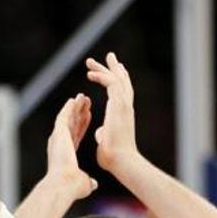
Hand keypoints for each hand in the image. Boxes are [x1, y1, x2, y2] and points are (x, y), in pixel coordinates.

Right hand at [45, 93, 97, 199]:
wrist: (63, 184)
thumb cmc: (72, 187)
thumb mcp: (84, 183)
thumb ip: (88, 181)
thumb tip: (93, 185)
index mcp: (67, 153)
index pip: (76, 135)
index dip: (82, 125)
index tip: (88, 116)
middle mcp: (60, 144)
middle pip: (71, 124)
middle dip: (79, 113)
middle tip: (86, 101)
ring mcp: (58, 138)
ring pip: (68, 118)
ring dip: (75, 107)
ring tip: (82, 97)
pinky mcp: (58, 133)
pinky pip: (64, 116)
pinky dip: (68, 108)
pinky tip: (74, 100)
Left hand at [85, 52, 139, 172]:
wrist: (121, 161)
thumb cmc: (114, 156)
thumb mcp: (107, 140)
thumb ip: (104, 133)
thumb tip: (100, 132)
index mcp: (123, 114)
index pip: (123, 92)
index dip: (118, 80)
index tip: (111, 70)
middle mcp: (126, 107)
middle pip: (123, 81)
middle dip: (115, 68)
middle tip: (109, 56)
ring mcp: (124, 104)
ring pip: (117, 78)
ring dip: (104, 68)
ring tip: (90, 61)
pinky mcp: (119, 104)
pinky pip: (111, 83)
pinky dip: (101, 76)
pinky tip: (90, 74)